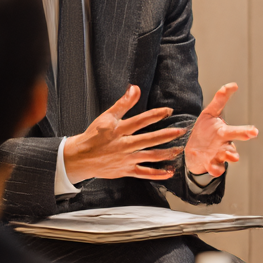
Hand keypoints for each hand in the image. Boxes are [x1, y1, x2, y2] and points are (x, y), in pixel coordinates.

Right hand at [63, 85, 182, 182]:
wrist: (80, 158)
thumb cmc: (94, 136)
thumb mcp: (107, 116)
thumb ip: (123, 103)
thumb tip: (135, 88)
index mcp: (119, 130)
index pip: (140, 121)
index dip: (156, 115)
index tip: (169, 111)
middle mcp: (124, 145)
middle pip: (149, 140)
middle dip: (167, 135)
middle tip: (182, 131)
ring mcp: (126, 159)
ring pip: (150, 157)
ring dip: (166, 154)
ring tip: (179, 150)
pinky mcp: (126, 171)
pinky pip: (144, 173)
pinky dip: (157, 174)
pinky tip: (169, 171)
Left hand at [183, 83, 257, 176]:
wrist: (194, 151)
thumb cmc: (206, 130)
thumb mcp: (210, 113)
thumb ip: (220, 99)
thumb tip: (233, 84)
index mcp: (225, 132)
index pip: (237, 131)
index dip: (246, 131)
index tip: (254, 131)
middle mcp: (224, 145)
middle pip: (234, 141)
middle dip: (242, 136)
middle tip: (252, 134)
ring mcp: (217, 155)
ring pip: (226, 156)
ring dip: (229, 155)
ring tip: (233, 156)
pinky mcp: (209, 164)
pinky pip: (215, 168)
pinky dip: (216, 169)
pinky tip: (215, 168)